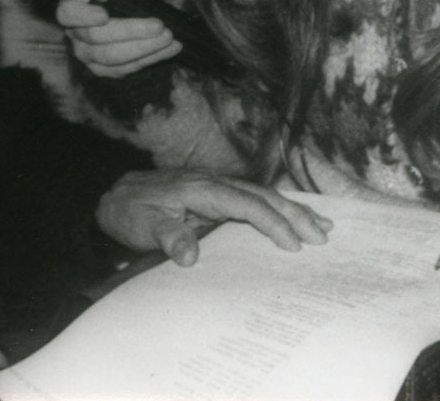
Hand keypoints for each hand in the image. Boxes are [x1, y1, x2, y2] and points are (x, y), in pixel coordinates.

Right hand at [57, 0, 181, 77]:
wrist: (116, 17)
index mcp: (72, 9)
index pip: (68, 13)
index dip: (84, 16)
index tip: (104, 14)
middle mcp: (75, 35)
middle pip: (97, 38)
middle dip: (131, 31)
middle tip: (158, 25)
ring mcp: (87, 56)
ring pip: (113, 57)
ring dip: (145, 48)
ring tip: (169, 38)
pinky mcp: (103, 70)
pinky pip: (126, 68)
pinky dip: (152, 58)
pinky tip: (171, 49)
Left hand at [96, 169, 333, 265]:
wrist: (116, 193)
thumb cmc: (129, 211)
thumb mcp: (141, 225)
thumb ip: (166, 237)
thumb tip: (190, 256)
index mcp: (202, 189)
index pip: (246, 205)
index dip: (271, 223)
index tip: (293, 244)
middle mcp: (216, 183)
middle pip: (263, 196)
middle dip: (295, 214)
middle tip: (323, 235)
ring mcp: (218, 187)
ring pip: (263, 195)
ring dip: (293, 209)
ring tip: (323, 225)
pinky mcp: (217, 195)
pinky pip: (254, 200)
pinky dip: (278, 208)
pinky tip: (293, 217)